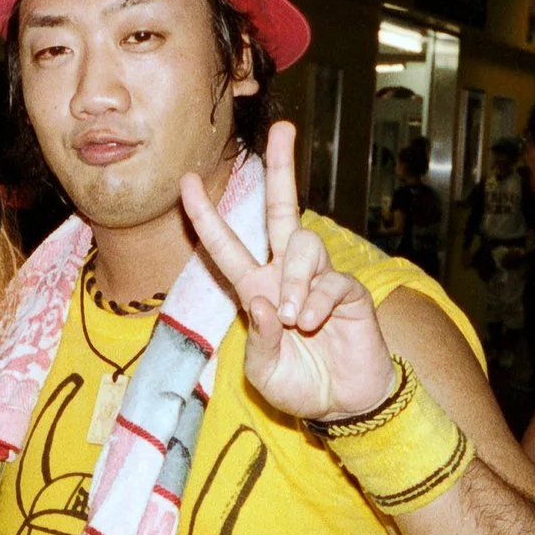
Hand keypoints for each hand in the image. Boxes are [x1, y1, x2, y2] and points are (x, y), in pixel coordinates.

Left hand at [181, 122, 397, 422]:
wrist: (343, 405)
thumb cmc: (299, 384)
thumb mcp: (263, 370)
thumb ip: (257, 339)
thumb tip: (259, 303)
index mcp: (254, 288)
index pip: (226, 245)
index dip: (206, 215)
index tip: (185, 182)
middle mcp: (284, 274)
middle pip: (283, 209)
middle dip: (282, 167)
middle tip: (283, 129)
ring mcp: (319, 278)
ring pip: (303, 246)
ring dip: (295, 279)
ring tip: (291, 317)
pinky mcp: (349, 291)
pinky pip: (331, 281)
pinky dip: (317, 302)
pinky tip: (313, 324)